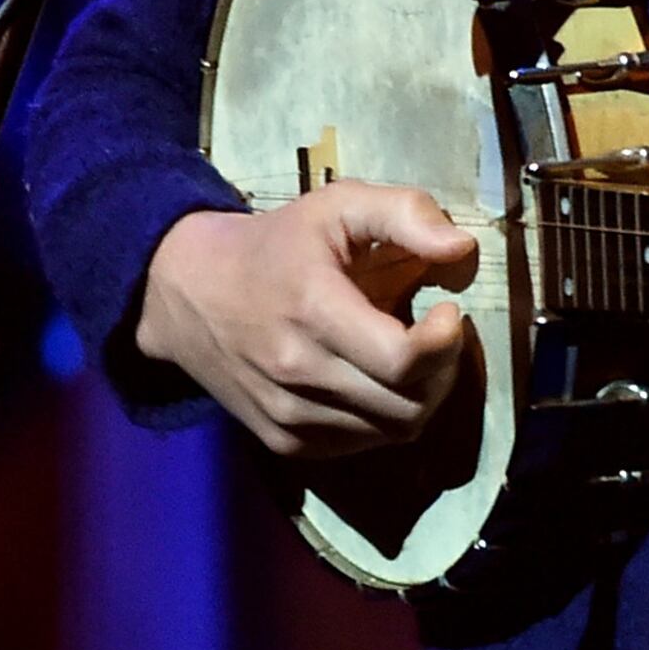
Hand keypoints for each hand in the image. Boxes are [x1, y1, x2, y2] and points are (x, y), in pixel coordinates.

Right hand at [134, 183, 479, 458]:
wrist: (186, 291)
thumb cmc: (276, 245)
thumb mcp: (337, 205)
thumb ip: (404, 214)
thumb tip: (462, 248)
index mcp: (313, 310)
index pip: (403, 361)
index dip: (445, 343)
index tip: (447, 312)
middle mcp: (298, 372)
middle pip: (408, 405)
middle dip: (441, 371)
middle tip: (435, 336)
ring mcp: (288, 416)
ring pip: (392, 431)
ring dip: (417, 397)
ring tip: (407, 356)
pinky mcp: (283, 441)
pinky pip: (362, 443)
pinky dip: (383, 417)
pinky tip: (373, 380)